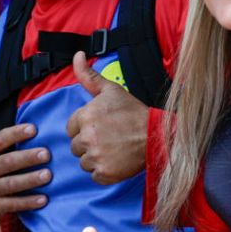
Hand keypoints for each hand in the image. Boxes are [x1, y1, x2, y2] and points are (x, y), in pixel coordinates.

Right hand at [0, 121, 49, 212]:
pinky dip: (28, 202)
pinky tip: (43, 199)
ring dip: (30, 179)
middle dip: (27, 157)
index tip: (33, 129)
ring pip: (11, 183)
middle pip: (7, 162)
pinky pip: (12, 204)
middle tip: (46, 154)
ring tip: (47, 175)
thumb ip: (1, 145)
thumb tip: (32, 129)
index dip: (16, 134)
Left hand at [66, 52, 150, 184]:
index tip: (102, 127)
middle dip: (89, 143)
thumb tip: (77, 55)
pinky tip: (116, 161)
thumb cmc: (134, 112)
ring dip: (95, 158)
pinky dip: (104, 172)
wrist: (158, 136)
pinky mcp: (104, 173)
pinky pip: (94, 176)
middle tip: (109, 138)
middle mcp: (87, 137)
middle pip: (76, 146)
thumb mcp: (111, 90)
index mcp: (85, 116)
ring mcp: (96, 156)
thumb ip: (88, 75)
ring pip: (83, 161)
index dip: (85, 127)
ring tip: (114, 149)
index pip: (72, 128)